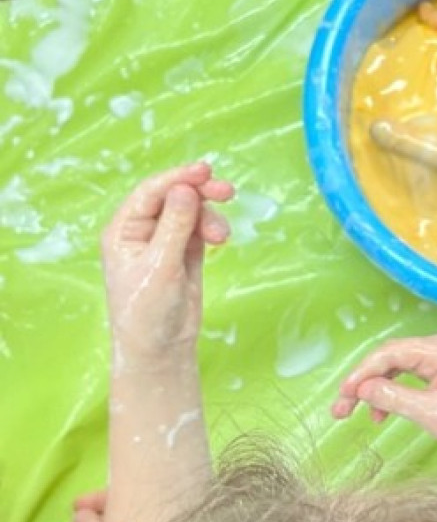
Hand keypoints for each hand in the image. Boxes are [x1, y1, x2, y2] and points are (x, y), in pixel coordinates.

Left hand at [102, 163, 233, 366]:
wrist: (161, 350)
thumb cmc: (147, 312)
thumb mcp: (161, 266)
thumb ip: (175, 226)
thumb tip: (186, 189)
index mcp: (123, 230)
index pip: (151, 192)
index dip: (178, 177)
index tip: (205, 171)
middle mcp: (142, 230)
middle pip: (174, 197)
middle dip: (200, 192)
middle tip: (227, 191)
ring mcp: (166, 240)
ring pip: (192, 211)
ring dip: (210, 216)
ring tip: (221, 237)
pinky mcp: (186, 252)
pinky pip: (201, 227)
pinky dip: (212, 228)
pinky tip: (220, 239)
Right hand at [332, 333, 436, 459]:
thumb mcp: (431, 414)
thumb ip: (394, 399)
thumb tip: (363, 390)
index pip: (389, 354)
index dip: (361, 374)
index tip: (343, 395)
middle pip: (389, 358)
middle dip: (363, 382)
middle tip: (340, 408)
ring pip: (395, 367)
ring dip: (375, 389)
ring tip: (356, 415)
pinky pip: (408, 376)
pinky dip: (392, 393)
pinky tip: (381, 414)